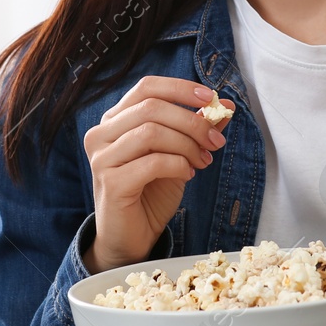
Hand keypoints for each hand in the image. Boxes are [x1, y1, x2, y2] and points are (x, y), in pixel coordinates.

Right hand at [81, 77, 233, 272]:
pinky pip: (152, 162)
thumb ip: (195, 129)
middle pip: (151, 107)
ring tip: (203, 160)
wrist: (131, 238)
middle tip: (215, 140)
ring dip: (187, 144)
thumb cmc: (150, 193)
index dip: (180, 88)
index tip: (210, 97)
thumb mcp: (177, 155)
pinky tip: (187, 174)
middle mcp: (101, 134)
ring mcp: (102, 158)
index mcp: (114, 120)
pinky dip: (178, 165)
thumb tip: (224, 105)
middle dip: (191, 121)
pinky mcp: (111, 182)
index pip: (146, 87)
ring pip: (151, 132)